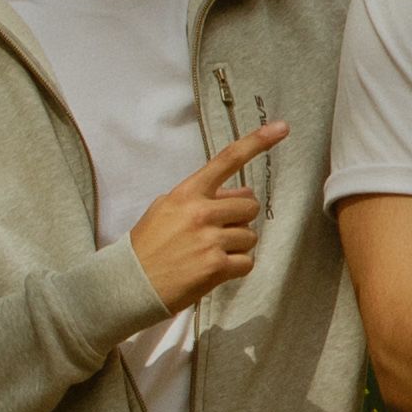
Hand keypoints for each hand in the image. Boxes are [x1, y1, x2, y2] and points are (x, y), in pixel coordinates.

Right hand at [129, 116, 290, 311]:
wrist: (130, 284)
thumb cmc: (148, 245)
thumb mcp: (166, 209)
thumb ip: (203, 197)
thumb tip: (241, 193)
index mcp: (187, 193)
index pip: (226, 160)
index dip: (257, 142)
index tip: (282, 127)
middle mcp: (201, 212)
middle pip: (249, 206)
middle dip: (240, 219)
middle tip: (219, 231)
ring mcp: (210, 240)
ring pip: (250, 236)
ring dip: (237, 246)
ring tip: (209, 253)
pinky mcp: (216, 267)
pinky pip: (247, 261)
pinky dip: (236, 267)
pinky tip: (214, 269)